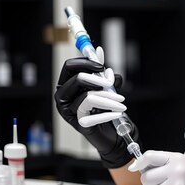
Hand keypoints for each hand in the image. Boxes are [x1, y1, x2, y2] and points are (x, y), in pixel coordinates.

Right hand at [54, 46, 137, 168]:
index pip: (69, 67)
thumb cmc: (104, 107)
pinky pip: (94, 115)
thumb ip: (102, 71)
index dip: (86, 63)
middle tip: (112, 85)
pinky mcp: (79, 124)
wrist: (109, 133)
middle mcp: (63, 98)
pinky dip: (109, 114)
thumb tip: (99, 51)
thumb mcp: (105, 86)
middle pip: (77, 79)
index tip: (102, 67)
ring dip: (109, 98)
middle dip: (98, 80)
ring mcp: (69, 112)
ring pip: (88, 97)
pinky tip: (118, 114)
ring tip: (122, 103)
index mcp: (66, 85)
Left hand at [129, 151, 184, 184]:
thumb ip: (162, 163)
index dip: (139, 162)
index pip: (150, 156)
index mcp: (176, 159)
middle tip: (156, 184)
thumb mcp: (181, 162)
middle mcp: (175, 172)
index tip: (135, 167)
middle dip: (148, 183)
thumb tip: (139, 167)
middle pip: (146, 177)